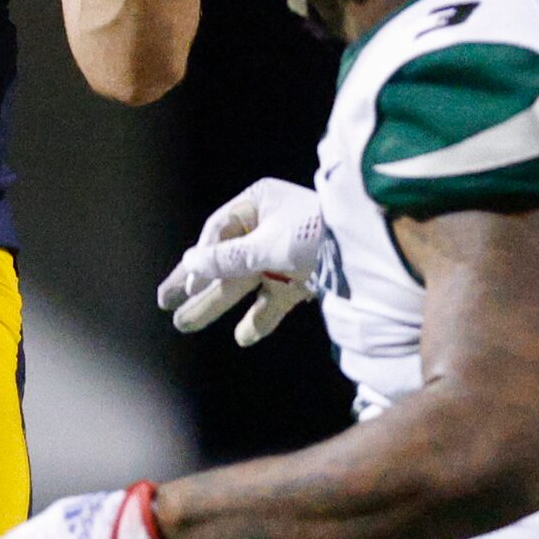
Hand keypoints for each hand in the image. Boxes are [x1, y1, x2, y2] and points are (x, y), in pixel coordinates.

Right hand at [158, 178, 328, 345]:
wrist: (375, 250)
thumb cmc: (320, 233)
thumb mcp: (269, 246)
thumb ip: (229, 259)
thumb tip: (189, 262)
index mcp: (260, 201)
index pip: (218, 231)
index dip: (202, 260)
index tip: (191, 284)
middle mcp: (269, 226)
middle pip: (224, 259)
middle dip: (196, 283)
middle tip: (163, 302)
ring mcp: (285, 255)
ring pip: (243, 282)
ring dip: (216, 303)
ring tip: (182, 323)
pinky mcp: (301, 280)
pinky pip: (273, 300)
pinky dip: (260, 318)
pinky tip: (243, 336)